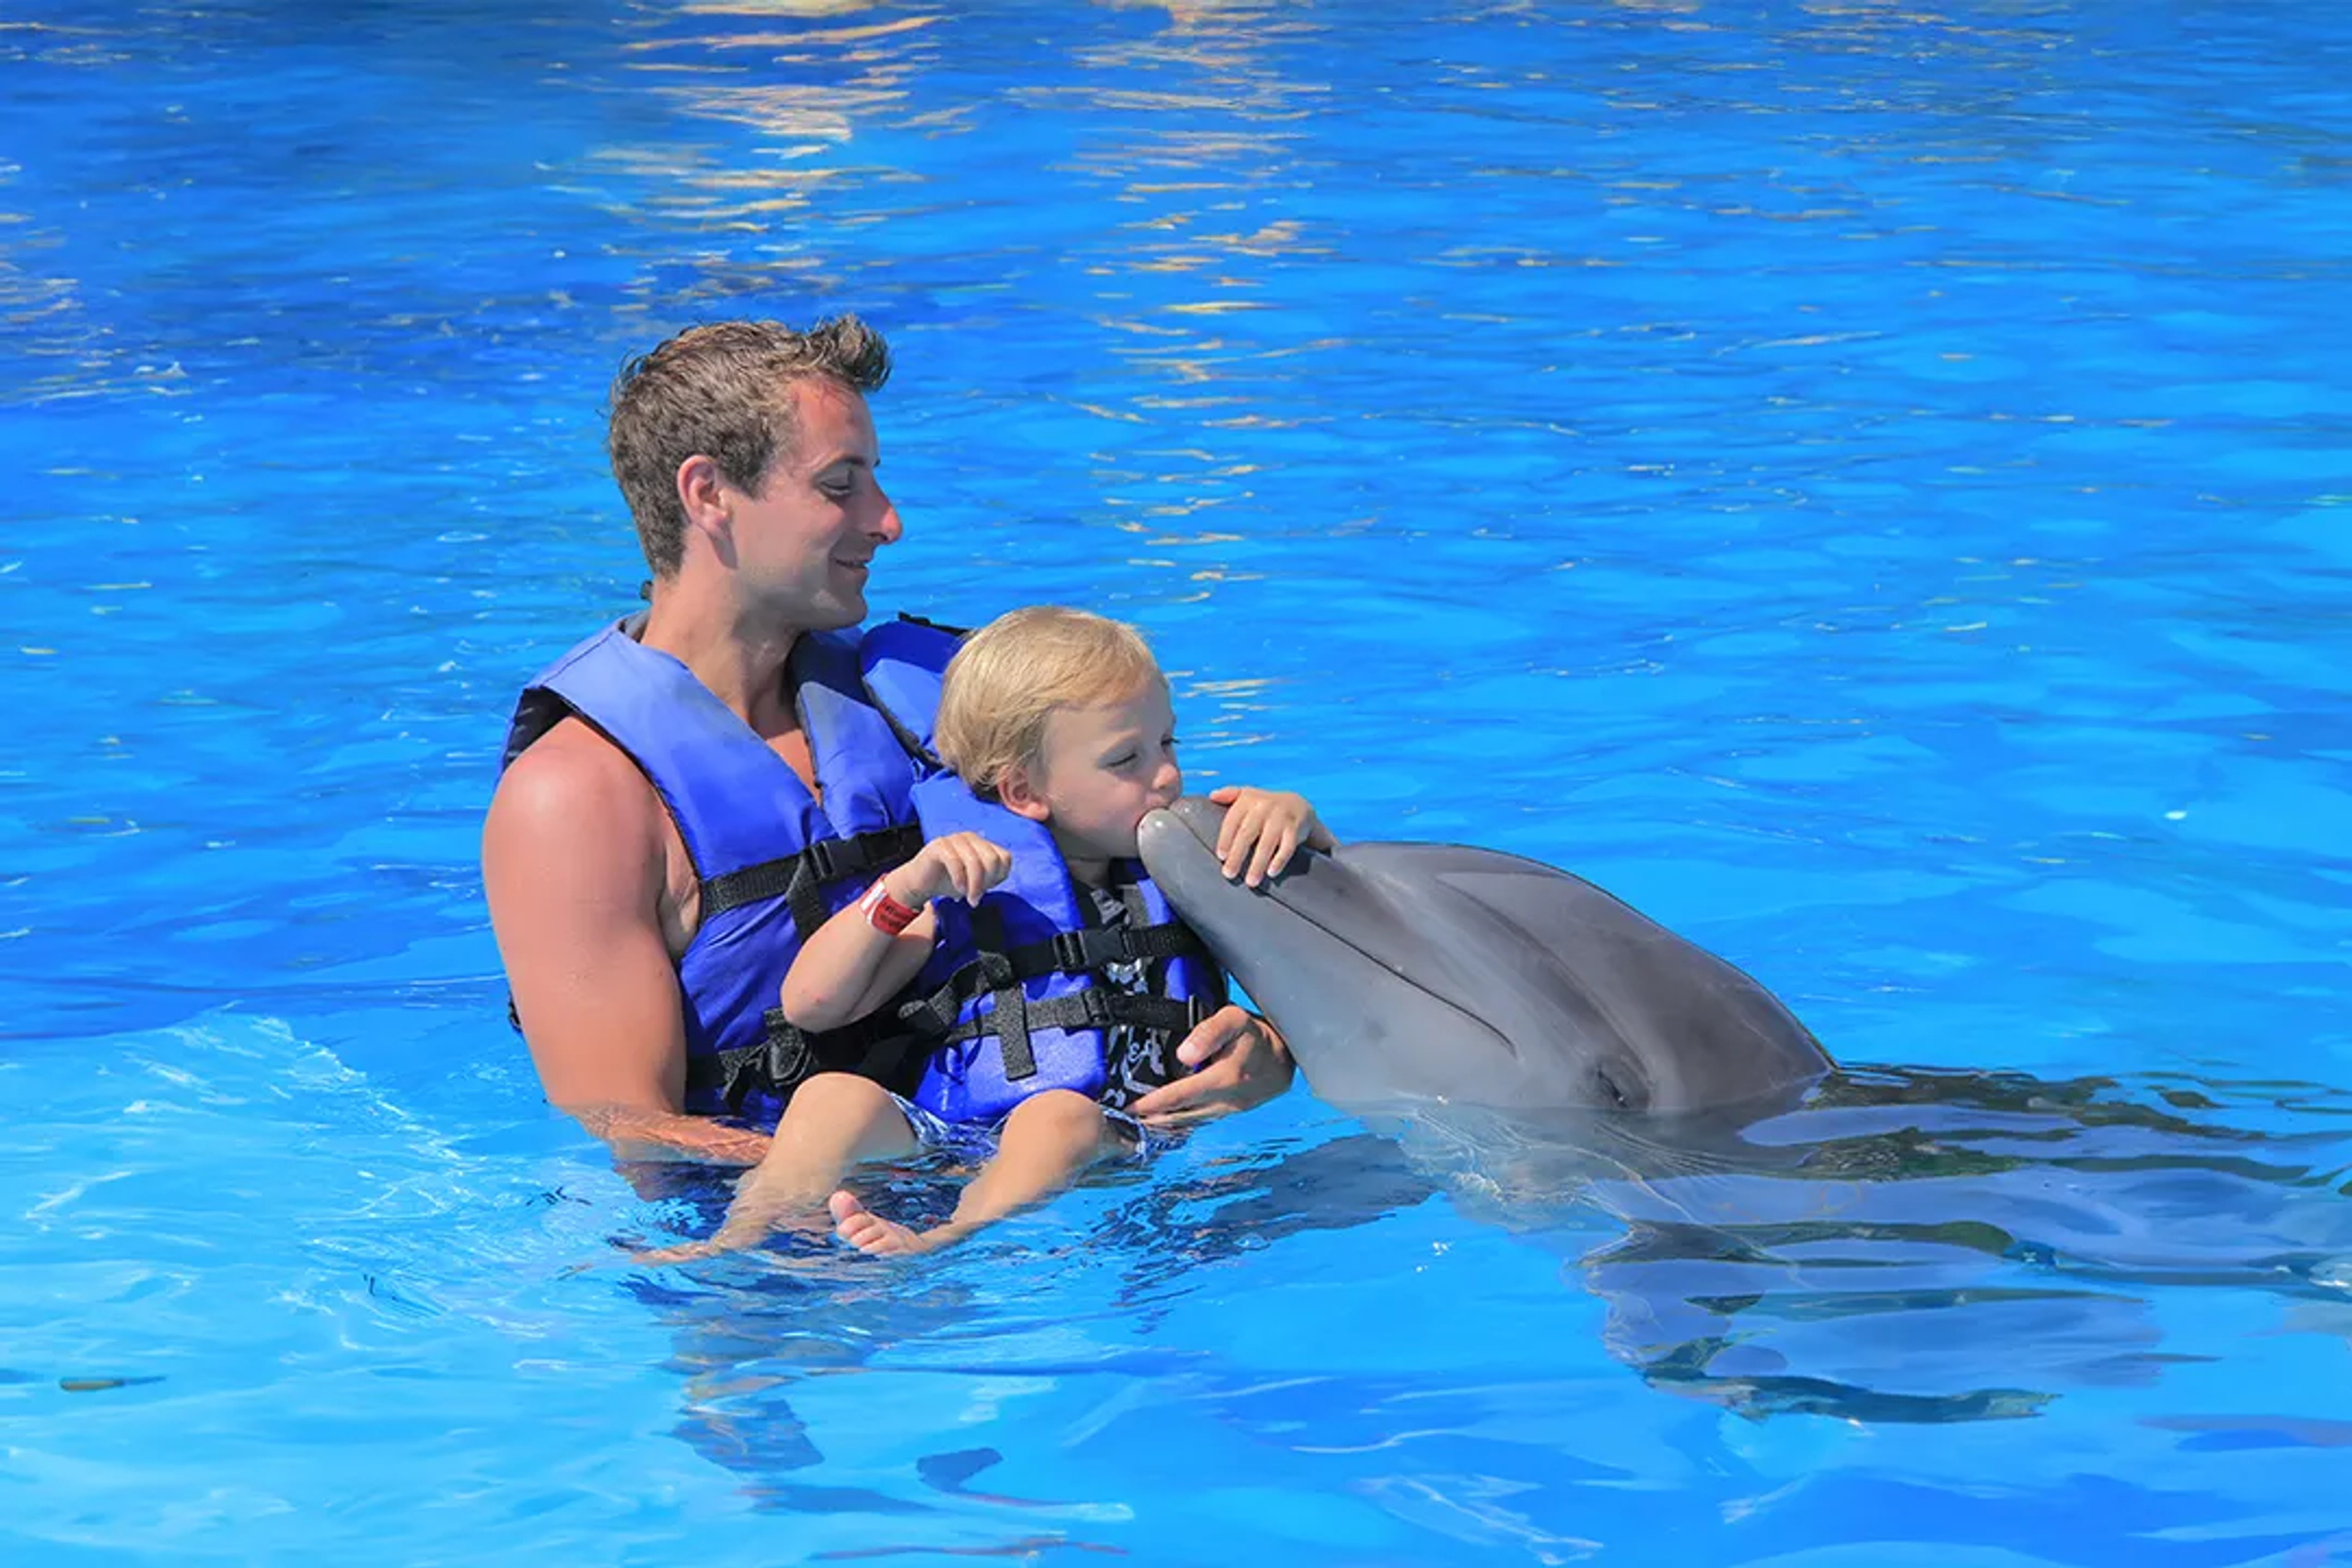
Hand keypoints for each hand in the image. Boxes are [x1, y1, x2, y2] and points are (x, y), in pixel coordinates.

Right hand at [891, 832, 1010, 905]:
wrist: (919, 883)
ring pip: (975, 862)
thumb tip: (999, 876)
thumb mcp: (975, 881)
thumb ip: (990, 877)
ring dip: (974, 885)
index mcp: (982, 844)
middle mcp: (971, 838)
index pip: (1004, 858)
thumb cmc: (948, 881)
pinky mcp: (939, 845)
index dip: (998, 877)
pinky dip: (960, 880)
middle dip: (987, 882)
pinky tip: (958, 890)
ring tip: (969, 899)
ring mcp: (955, 839)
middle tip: (976, 897)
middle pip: (992, 859)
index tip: (986, 890)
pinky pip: (956, 862)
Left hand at [1127, 1005, 1295, 1125]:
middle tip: (1122, 1120)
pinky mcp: (1232, 1112)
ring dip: (1165, 1123)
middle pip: (1180, 1115)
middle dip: (1152, 1118)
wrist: (1288, 1056)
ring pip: (1190, 1121)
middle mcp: (1225, 1101)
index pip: (1179, 1095)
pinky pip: (1201, 1120)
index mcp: (1223, 1079)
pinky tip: (1167, 1122)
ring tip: (1139, 1124)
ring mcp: (1230, 1110)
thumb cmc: (1257, 1033)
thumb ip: (1207, 1033)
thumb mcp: (1234, 1019)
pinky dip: (1181, 1122)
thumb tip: (1183, 1055)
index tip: (1128, 1107)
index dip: (1152, 1103)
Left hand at [1206, 786, 1337, 887]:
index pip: (1233, 821)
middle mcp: (1264, 807)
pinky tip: (1271, 873)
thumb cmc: (1265, 805)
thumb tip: (1212, 796)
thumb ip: (1229, 794)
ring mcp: (1281, 818)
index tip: (1221, 856)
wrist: (1298, 805)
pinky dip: (1279, 860)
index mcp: (1248, 800)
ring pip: (1267, 843)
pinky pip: (1287, 847)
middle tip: (1229, 874)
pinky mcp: (1295, 828)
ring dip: (1258, 864)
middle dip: (1237, 855)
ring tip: (1251, 882)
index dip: (1225, 839)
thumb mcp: (1248, 795)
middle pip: (1247, 834)